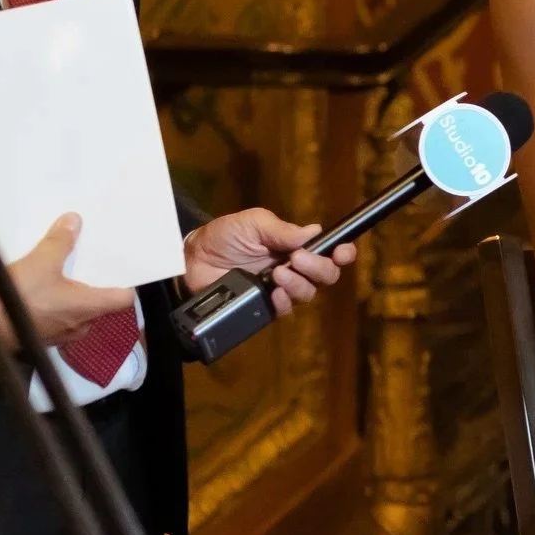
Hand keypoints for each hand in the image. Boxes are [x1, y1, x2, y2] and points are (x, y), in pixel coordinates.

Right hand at [0, 214, 134, 348]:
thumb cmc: (15, 298)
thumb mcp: (40, 262)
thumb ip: (60, 242)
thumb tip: (73, 222)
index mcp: (89, 307)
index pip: (123, 298)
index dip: (125, 283)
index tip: (122, 269)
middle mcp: (79, 325)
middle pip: (100, 305)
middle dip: (95, 286)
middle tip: (91, 266)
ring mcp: (59, 335)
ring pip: (77, 313)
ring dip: (73, 297)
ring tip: (67, 275)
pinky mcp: (40, 337)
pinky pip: (57, 319)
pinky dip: (55, 307)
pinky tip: (43, 291)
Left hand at [183, 208, 355, 318]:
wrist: (191, 259)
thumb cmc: (224, 236)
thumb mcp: (253, 223)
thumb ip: (282, 230)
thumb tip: (314, 232)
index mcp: (297, 246)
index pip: (330, 252)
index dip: (343, 253)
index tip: (343, 252)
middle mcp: (295, 269)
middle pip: (327, 276)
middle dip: (319, 268)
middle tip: (296, 259)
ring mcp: (280, 290)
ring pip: (308, 294)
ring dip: (298, 284)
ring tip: (277, 274)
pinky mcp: (264, 307)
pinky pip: (285, 311)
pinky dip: (283, 302)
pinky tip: (273, 293)